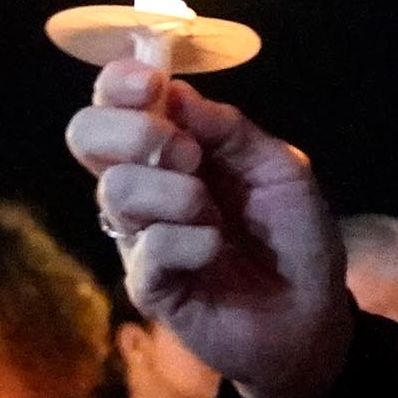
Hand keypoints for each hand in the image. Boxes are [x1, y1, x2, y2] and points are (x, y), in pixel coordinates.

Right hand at [67, 57, 352, 397]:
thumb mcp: (281, 169)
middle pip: (87, 137)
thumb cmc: (293, 236)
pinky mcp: (149, 285)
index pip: (117, 103)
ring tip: (211, 211)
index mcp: (173, 147)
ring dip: (173, 191)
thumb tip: (178, 92)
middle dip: (130, 131)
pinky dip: (191, 242)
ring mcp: (140, 236)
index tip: (151, 83)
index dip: (120, 84)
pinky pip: (149, 249)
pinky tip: (216, 250)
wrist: (311, 315)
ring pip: (115, 190)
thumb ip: (232, 130)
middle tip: (184, 151)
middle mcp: (145, 185)